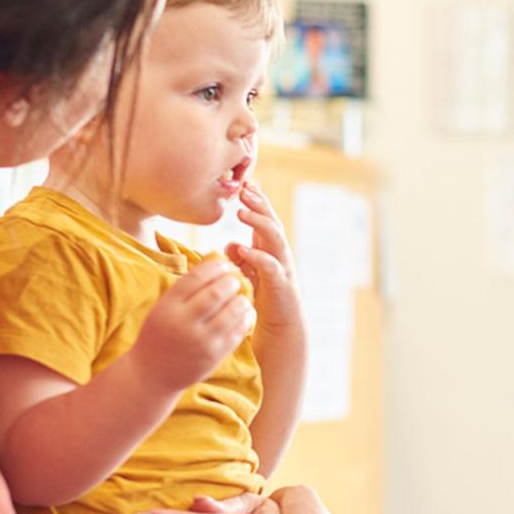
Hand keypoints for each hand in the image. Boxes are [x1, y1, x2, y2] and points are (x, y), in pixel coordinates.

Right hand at [124, 260, 252, 391]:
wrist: (152, 374)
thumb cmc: (160, 334)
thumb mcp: (163, 308)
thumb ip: (185, 290)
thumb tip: (217, 264)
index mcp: (168, 306)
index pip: (197, 277)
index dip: (216, 267)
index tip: (225, 264)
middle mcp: (183, 323)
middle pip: (217, 293)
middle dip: (232, 282)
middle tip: (236, 280)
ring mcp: (201, 341)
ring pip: (232, 312)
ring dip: (241, 300)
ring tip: (241, 297)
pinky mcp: (215, 355)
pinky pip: (238, 332)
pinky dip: (245, 319)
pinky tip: (244, 313)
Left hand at [225, 181, 302, 340]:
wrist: (281, 328)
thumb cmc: (263, 300)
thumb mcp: (249, 273)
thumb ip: (241, 257)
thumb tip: (230, 244)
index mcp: (271, 249)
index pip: (266, 219)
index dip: (257, 201)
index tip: (243, 184)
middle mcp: (279, 255)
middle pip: (272, 223)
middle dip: (259, 205)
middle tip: (244, 190)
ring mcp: (282, 268)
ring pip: (275, 239)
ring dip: (259, 224)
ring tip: (242, 213)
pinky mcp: (281, 285)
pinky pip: (271, 267)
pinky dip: (257, 256)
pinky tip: (243, 249)